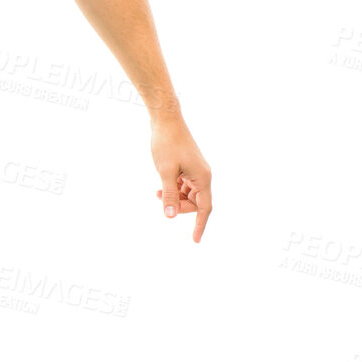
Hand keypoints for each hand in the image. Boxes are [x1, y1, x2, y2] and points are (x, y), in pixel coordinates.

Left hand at [151, 116, 211, 239]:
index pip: (204, 208)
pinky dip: (174, 189)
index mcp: (203, 178)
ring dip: (175, 198)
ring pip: (189, 195)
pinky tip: (160, 187)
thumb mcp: (165, 171)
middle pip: (196, 203)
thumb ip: (169, 194)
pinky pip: (185, 185)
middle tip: (160, 199)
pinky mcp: (189, 166)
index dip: (199, 225)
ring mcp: (196, 170)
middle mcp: (203, 175)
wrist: (166, 120)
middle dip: (180, 207)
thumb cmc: (166, 144)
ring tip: (156, 193)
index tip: (195, 241)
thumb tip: (170, 216)